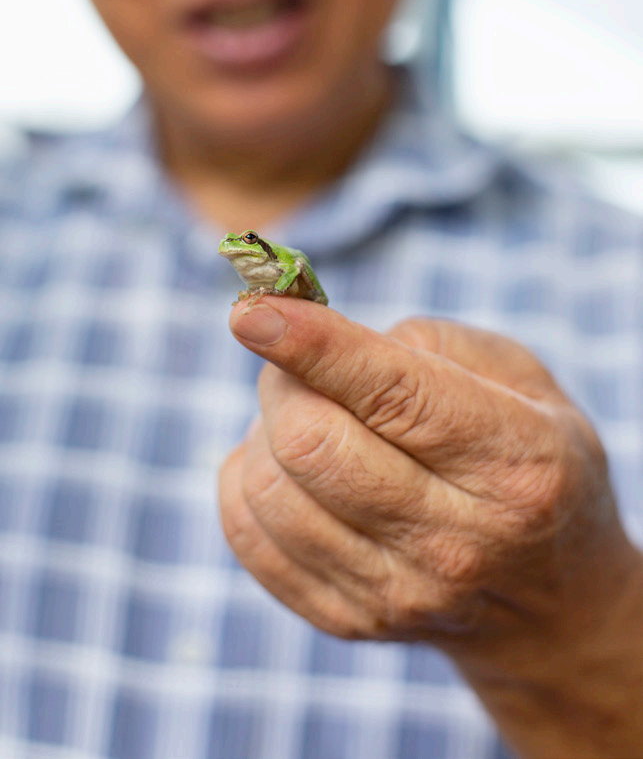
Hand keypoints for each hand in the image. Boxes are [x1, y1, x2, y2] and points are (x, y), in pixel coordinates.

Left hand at [219, 298, 642, 757]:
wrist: (554, 604)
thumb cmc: (531, 462)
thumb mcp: (524, 379)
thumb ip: (430, 345)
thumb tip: (322, 342)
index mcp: (515, 464)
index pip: (394, 396)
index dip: (314, 345)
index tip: (252, 313)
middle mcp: (457, 542)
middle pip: (311, 443)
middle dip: (282, 380)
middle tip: (296, 364)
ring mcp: (398, 594)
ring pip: (269, 489)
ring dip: (265, 430)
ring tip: (305, 416)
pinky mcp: (347, 621)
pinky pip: (247, 533)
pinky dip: (249, 478)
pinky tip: (289, 466)